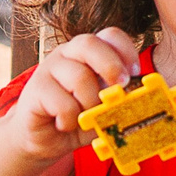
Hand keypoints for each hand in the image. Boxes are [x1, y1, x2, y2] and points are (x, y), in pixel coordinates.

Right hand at [6, 28, 140, 162]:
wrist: (44, 139)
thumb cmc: (78, 118)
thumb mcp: (104, 107)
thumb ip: (119, 99)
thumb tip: (140, 98)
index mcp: (89, 53)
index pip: (110, 35)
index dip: (126, 51)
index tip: (135, 73)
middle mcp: (67, 54)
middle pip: (89, 43)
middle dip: (111, 66)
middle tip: (119, 89)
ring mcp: (48, 69)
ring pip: (79, 77)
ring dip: (89, 104)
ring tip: (84, 118)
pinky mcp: (35, 89)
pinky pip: (63, 103)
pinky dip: (70, 120)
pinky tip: (64, 124)